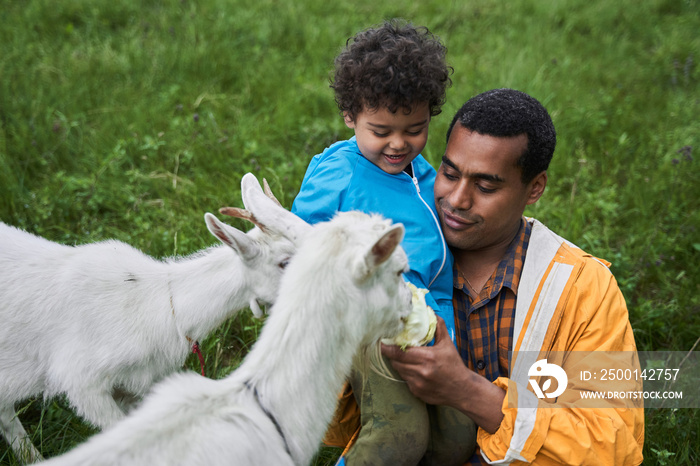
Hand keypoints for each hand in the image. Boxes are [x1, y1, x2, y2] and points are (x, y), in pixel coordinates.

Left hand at [381, 317, 505, 432]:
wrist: (462, 390)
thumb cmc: (454, 365)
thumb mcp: (447, 344)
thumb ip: (438, 327)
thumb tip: (430, 311)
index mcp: (428, 357)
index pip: (399, 352)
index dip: (387, 347)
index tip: (382, 342)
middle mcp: (421, 371)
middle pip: (396, 361)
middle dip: (391, 354)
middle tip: (390, 347)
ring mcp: (418, 384)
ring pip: (399, 371)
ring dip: (398, 363)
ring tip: (403, 357)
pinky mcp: (416, 392)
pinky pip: (404, 380)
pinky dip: (406, 373)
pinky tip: (412, 369)